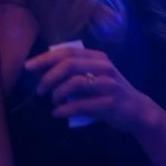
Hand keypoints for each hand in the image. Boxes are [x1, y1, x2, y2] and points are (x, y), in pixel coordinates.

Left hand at [25, 46, 160, 133]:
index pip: (67, 52)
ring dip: (57, 93)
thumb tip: (43, 71)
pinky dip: (65, 110)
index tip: (28, 67)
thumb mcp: (96, 76)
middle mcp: (104, 67)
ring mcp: (109, 85)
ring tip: (52, 101)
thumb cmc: (111, 93)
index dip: (45, 58)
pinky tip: (57, 113)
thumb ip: (76, 71)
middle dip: (48, 77)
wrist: (137, 111)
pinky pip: (81, 104)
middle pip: (69, 65)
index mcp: (98, 58)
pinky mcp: (110, 103)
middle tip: (39, 90)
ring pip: (74, 83)